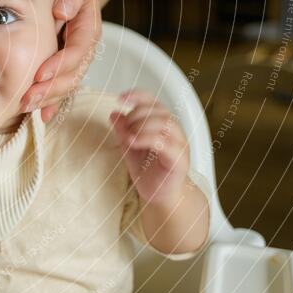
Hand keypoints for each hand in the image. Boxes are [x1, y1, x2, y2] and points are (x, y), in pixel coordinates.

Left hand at [19, 0, 102, 122]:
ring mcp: (77, 63)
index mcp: (89, 31)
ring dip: (48, 99)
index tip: (40, 74)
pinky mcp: (67, 70)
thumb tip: (61, 10)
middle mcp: (85, 51)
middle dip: (50, 90)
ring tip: (26, 107)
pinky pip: (63, 90)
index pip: (76, 52)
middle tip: (27, 99)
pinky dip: (53, 103)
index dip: (59, 65)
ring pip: (67, 87)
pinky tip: (42, 116)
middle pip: (72, 76)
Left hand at [109, 90, 189, 204]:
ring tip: (127, 137)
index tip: (120, 98)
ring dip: (141, 126)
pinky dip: (147, 139)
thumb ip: (123, 130)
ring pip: (164, 123)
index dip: (138, 96)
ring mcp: (179, 144)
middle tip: (124, 129)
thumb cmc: (148, 171)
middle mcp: (175, 131)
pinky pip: (166, 143)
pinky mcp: (179, 159)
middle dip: (136, 115)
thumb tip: (113, 113)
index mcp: (163, 124)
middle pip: (158, 110)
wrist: (159, 196)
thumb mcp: (129, 147)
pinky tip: (133, 142)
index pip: (153, 101)